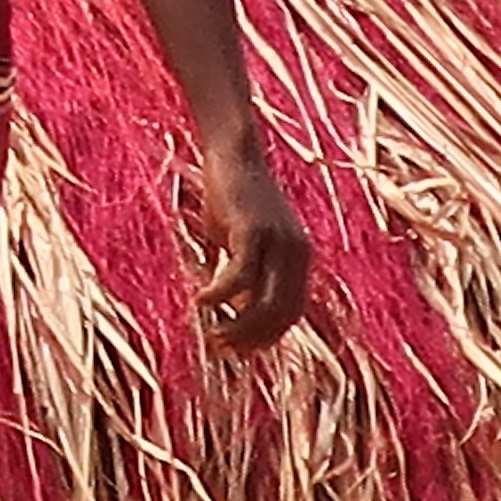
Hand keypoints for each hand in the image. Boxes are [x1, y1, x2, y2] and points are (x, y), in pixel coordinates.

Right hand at [187, 131, 313, 355]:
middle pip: (281, 314)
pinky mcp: (254, 230)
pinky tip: (201, 300)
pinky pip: (239, 276)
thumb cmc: (233, 197)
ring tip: (212, 333)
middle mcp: (296, 253)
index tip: (238, 348)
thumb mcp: (243, 240)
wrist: (233, 152)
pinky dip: (220, 295)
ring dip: (237, 326)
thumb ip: (247, 272)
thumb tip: (236, 308)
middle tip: (221, 347)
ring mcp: (278, 242)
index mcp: (299, 258)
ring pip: (264, 302)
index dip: (266, 337)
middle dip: (251, 338)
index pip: (291, 313)